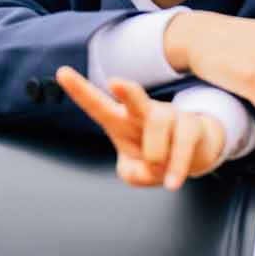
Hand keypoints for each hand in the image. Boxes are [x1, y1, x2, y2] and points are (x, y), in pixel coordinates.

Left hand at [55, 67, 230, 189]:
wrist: (193, 152)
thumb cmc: (155, 156)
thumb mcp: (135, 172)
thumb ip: (134, 174)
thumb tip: (151, 168)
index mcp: (121, 121)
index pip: (97, 105)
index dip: (79, 90)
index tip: (61, 72)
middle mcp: (144, 113)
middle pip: (135, 98)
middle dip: (126, 91)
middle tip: (115, 83)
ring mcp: (170, 116)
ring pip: (159, 121)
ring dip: (155, 150)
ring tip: (156, 166)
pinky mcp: (192, 126)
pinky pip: (183, 143)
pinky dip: (176, 165)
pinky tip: (172, 183)